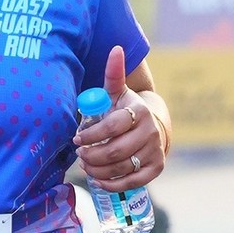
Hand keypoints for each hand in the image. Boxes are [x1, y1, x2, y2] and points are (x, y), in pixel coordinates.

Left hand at [76, 45, 166, 189]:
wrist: (153, 126)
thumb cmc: (126, 109)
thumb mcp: (118, 91)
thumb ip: (113, 73)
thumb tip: (115, 48)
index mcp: (139, 111)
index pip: (112, 127)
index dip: (92, 135)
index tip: (76, 139)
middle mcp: (150, 131)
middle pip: (116, 151)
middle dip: (92, 155)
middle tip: (80, 155)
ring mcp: (155, 151)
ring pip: (122, 167)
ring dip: (98, 170)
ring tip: (86, 166)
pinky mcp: (156, 168)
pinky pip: (132, 182)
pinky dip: (112, 184)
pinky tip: (98, 180)